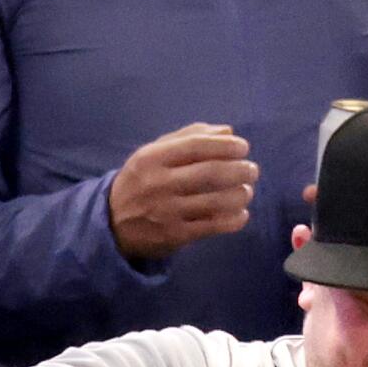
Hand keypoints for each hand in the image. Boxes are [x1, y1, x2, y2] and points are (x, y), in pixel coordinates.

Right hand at [108, 123, 257, 262]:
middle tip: (253, 170)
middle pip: (210, 173)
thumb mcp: (155, 153)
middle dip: (239, 170)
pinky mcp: (177, 235)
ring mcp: (169, 211)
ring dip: (239, 195)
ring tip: (247, 191)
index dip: (225, 146)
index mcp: (154, 157)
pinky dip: (234, 220)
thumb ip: (189, 138)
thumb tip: (227, 131)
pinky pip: (213, 227)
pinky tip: (242, 214)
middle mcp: (160, 182)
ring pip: (215, 201)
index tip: (243, 147)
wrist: (114, 222)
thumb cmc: (142, 181)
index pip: (196, 146)